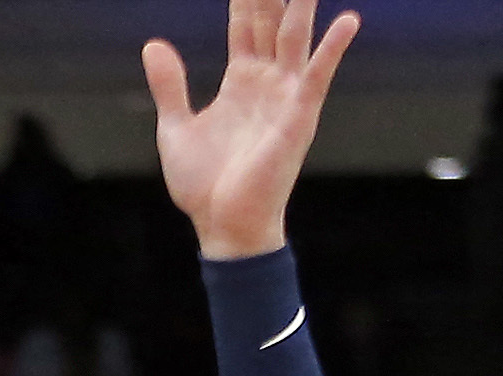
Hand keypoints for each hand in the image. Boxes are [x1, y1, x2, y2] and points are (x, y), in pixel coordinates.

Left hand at [144, 0, 359, 259]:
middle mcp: (267, 82)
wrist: (222, 226)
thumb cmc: (203, 185)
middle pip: (272, 21)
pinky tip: (348, 21)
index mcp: (240, 81)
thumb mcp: (176, 127)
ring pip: (295, 37)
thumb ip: (170, 85)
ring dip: (303, 5)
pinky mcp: (297, 118)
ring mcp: (285, 97)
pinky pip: (317, 77)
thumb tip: (154, 43)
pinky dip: (333, 49)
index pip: (246, 25)